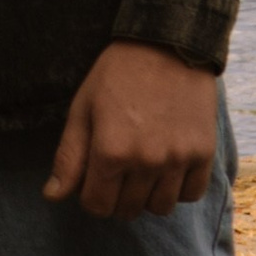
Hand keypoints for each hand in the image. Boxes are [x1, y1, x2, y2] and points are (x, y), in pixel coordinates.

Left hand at [42, 42, 215, 220]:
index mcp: (110, 151)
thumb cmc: (117, 74)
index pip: (97, 205)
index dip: (90, 196)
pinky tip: (167, 167)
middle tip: (117, 171)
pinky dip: (178, 188)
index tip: (94, 178)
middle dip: (116, 197)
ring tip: (142, 168)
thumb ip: (69, 156)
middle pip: (127, 210)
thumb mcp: (83, 108)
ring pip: (160, 208)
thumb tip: (52, 196)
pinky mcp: (203, 153)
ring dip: (147, 196)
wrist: (167, 44)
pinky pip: (190, 194)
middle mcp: (146, 161)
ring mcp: (178, 159)